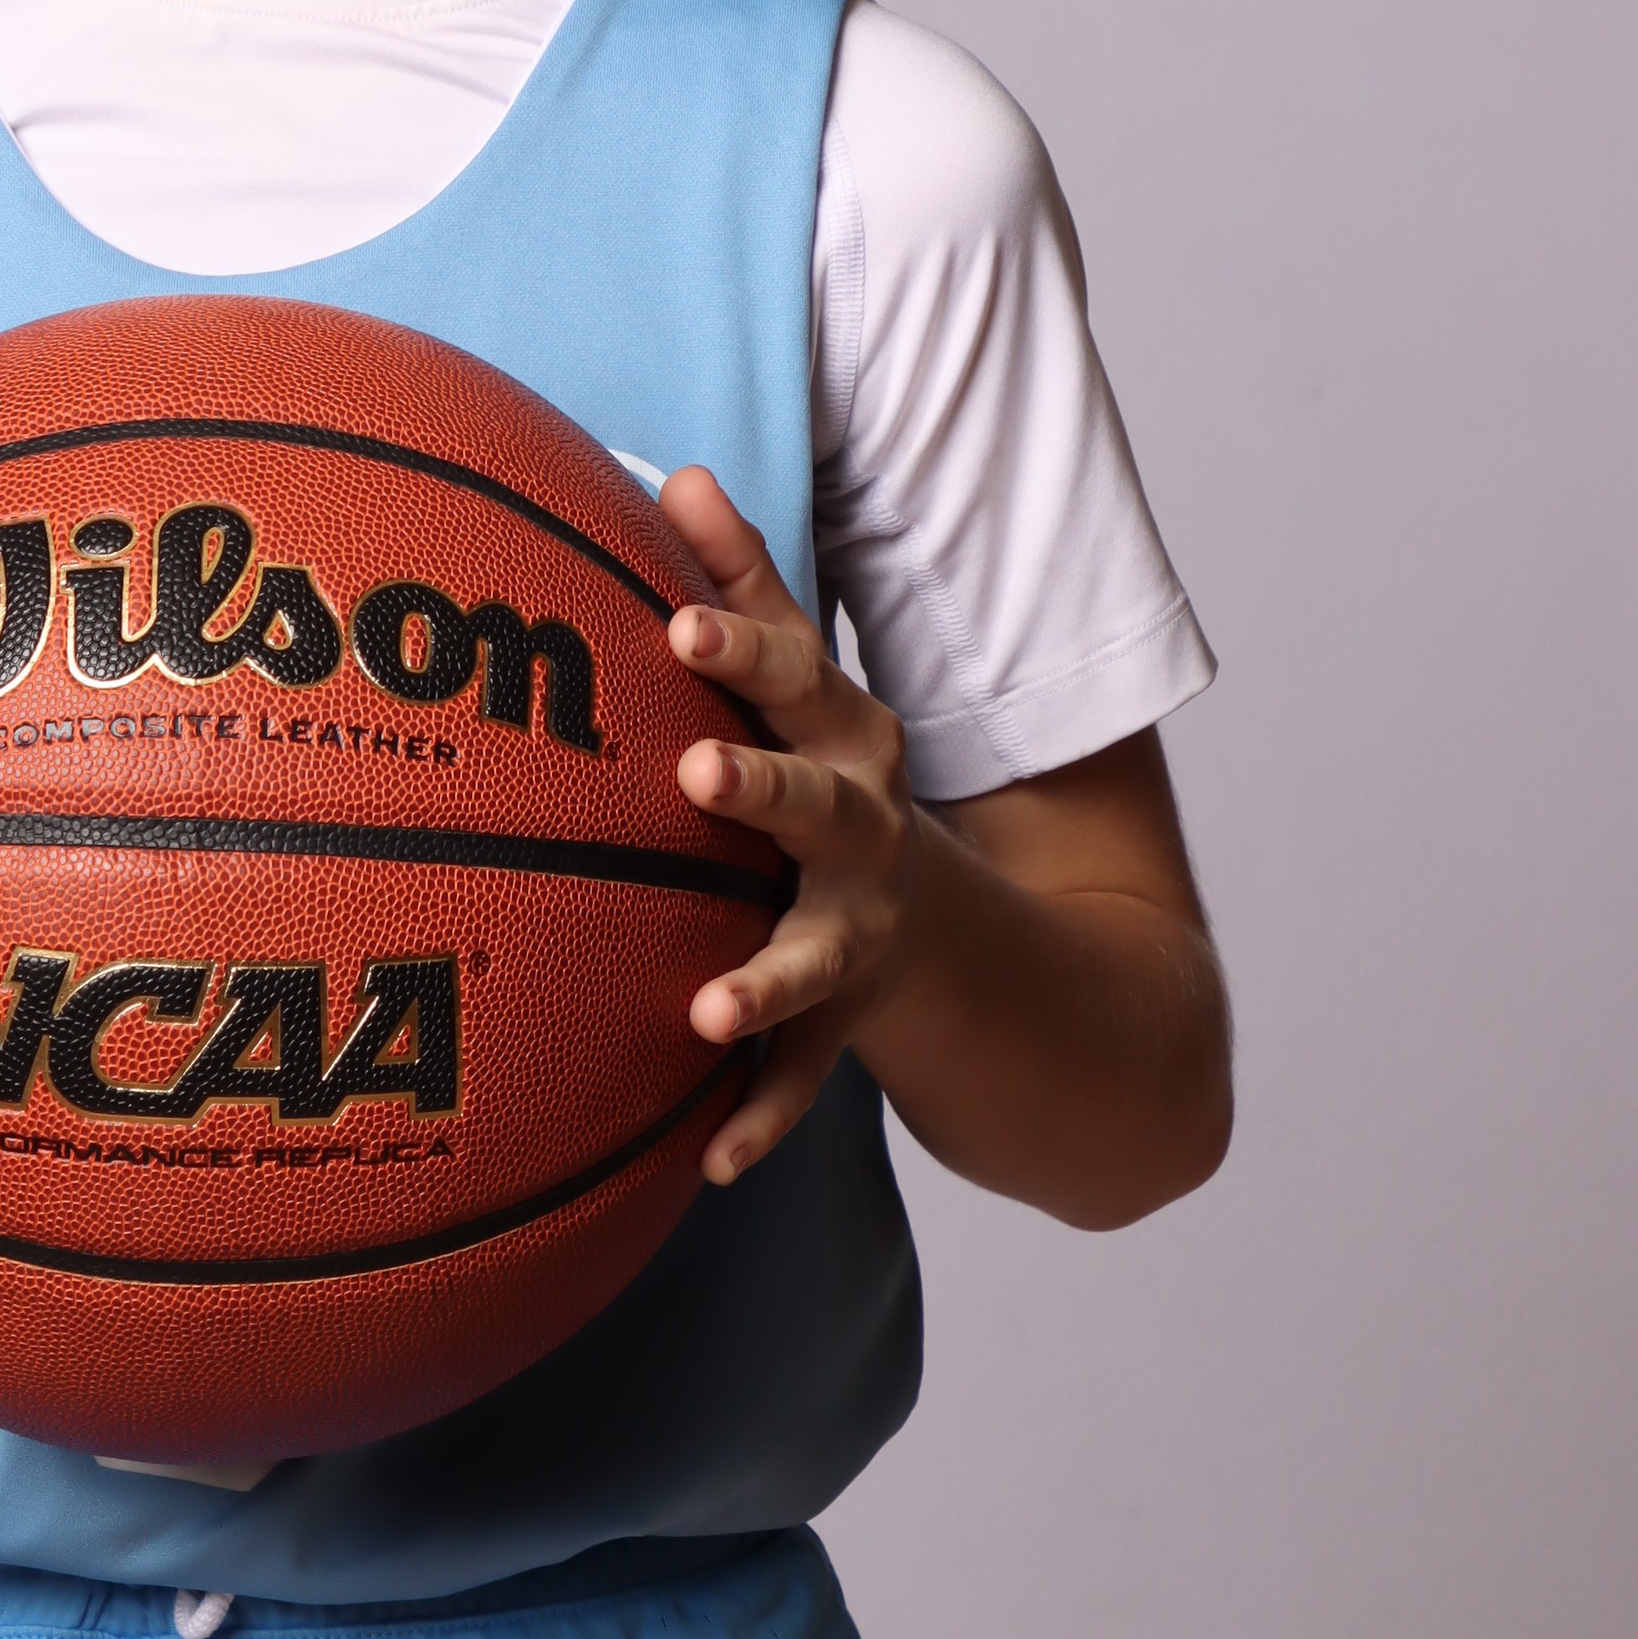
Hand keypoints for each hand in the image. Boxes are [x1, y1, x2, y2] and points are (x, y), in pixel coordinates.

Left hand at [660, 463, 923, 1186]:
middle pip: (815, 806)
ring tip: (705, 1012)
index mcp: (842, 739)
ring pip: (811, 959)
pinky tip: (705, 1166)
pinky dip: (754, 1120)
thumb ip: (741, 588)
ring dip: (761, 981)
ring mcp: (860, 932)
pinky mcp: (843, 1022)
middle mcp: (860, 832)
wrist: (964, 926)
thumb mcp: (805, 685)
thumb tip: (672, 472)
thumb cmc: (833, 774)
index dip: (737, 649)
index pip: (791, 680)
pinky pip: (798, 1079)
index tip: (675, 625)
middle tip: (694, 781)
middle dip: (759, 792)